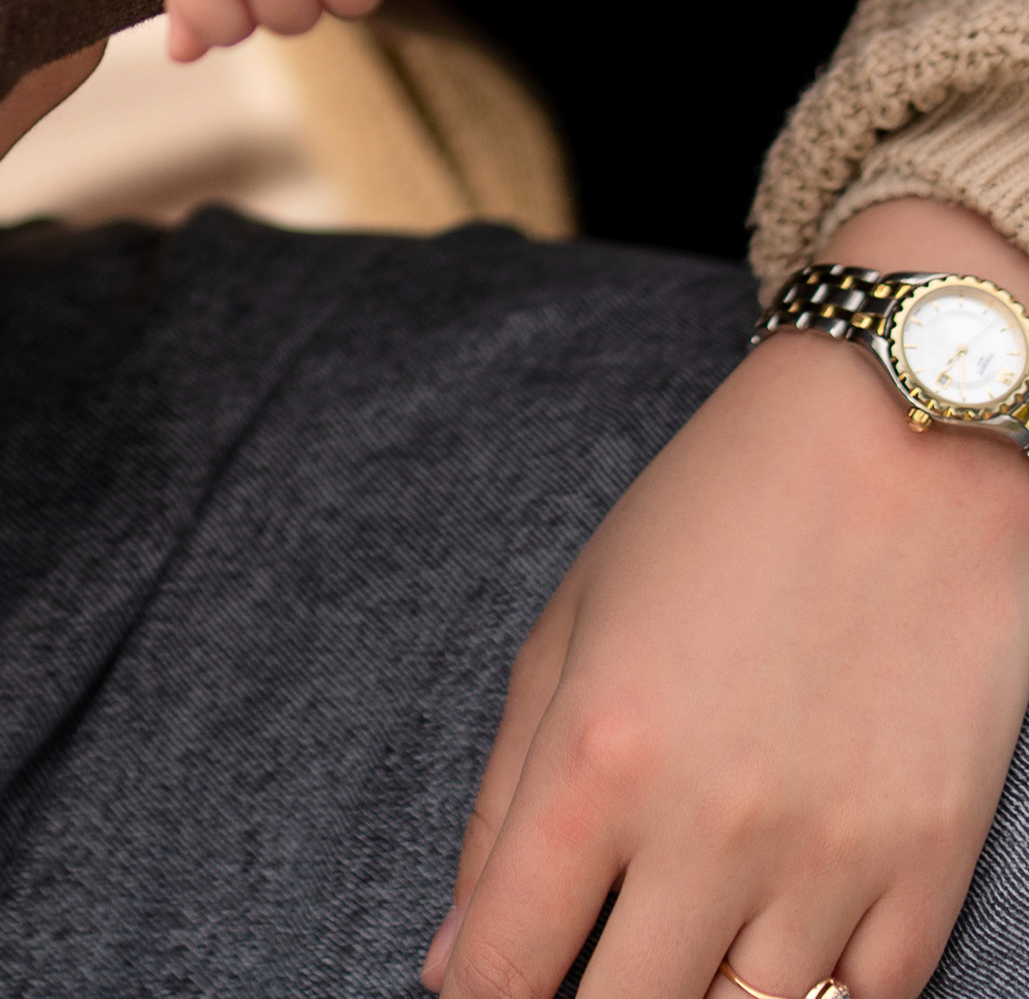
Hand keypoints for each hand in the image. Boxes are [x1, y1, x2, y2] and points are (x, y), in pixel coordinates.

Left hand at [428, 200, 1028, 998]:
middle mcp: (712, 827)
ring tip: (682, 927)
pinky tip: (777, 931)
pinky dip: (812, 991)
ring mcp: (832, 859)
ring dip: (697, 996)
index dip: (479, 997)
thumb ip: (501, 802)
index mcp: (601, 753)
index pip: (506, 964)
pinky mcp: (929, 866)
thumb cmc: (715, 516)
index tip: (482, 989)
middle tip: (583, 954)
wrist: (902, 442)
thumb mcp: (570, 623)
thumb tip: (456, 966)